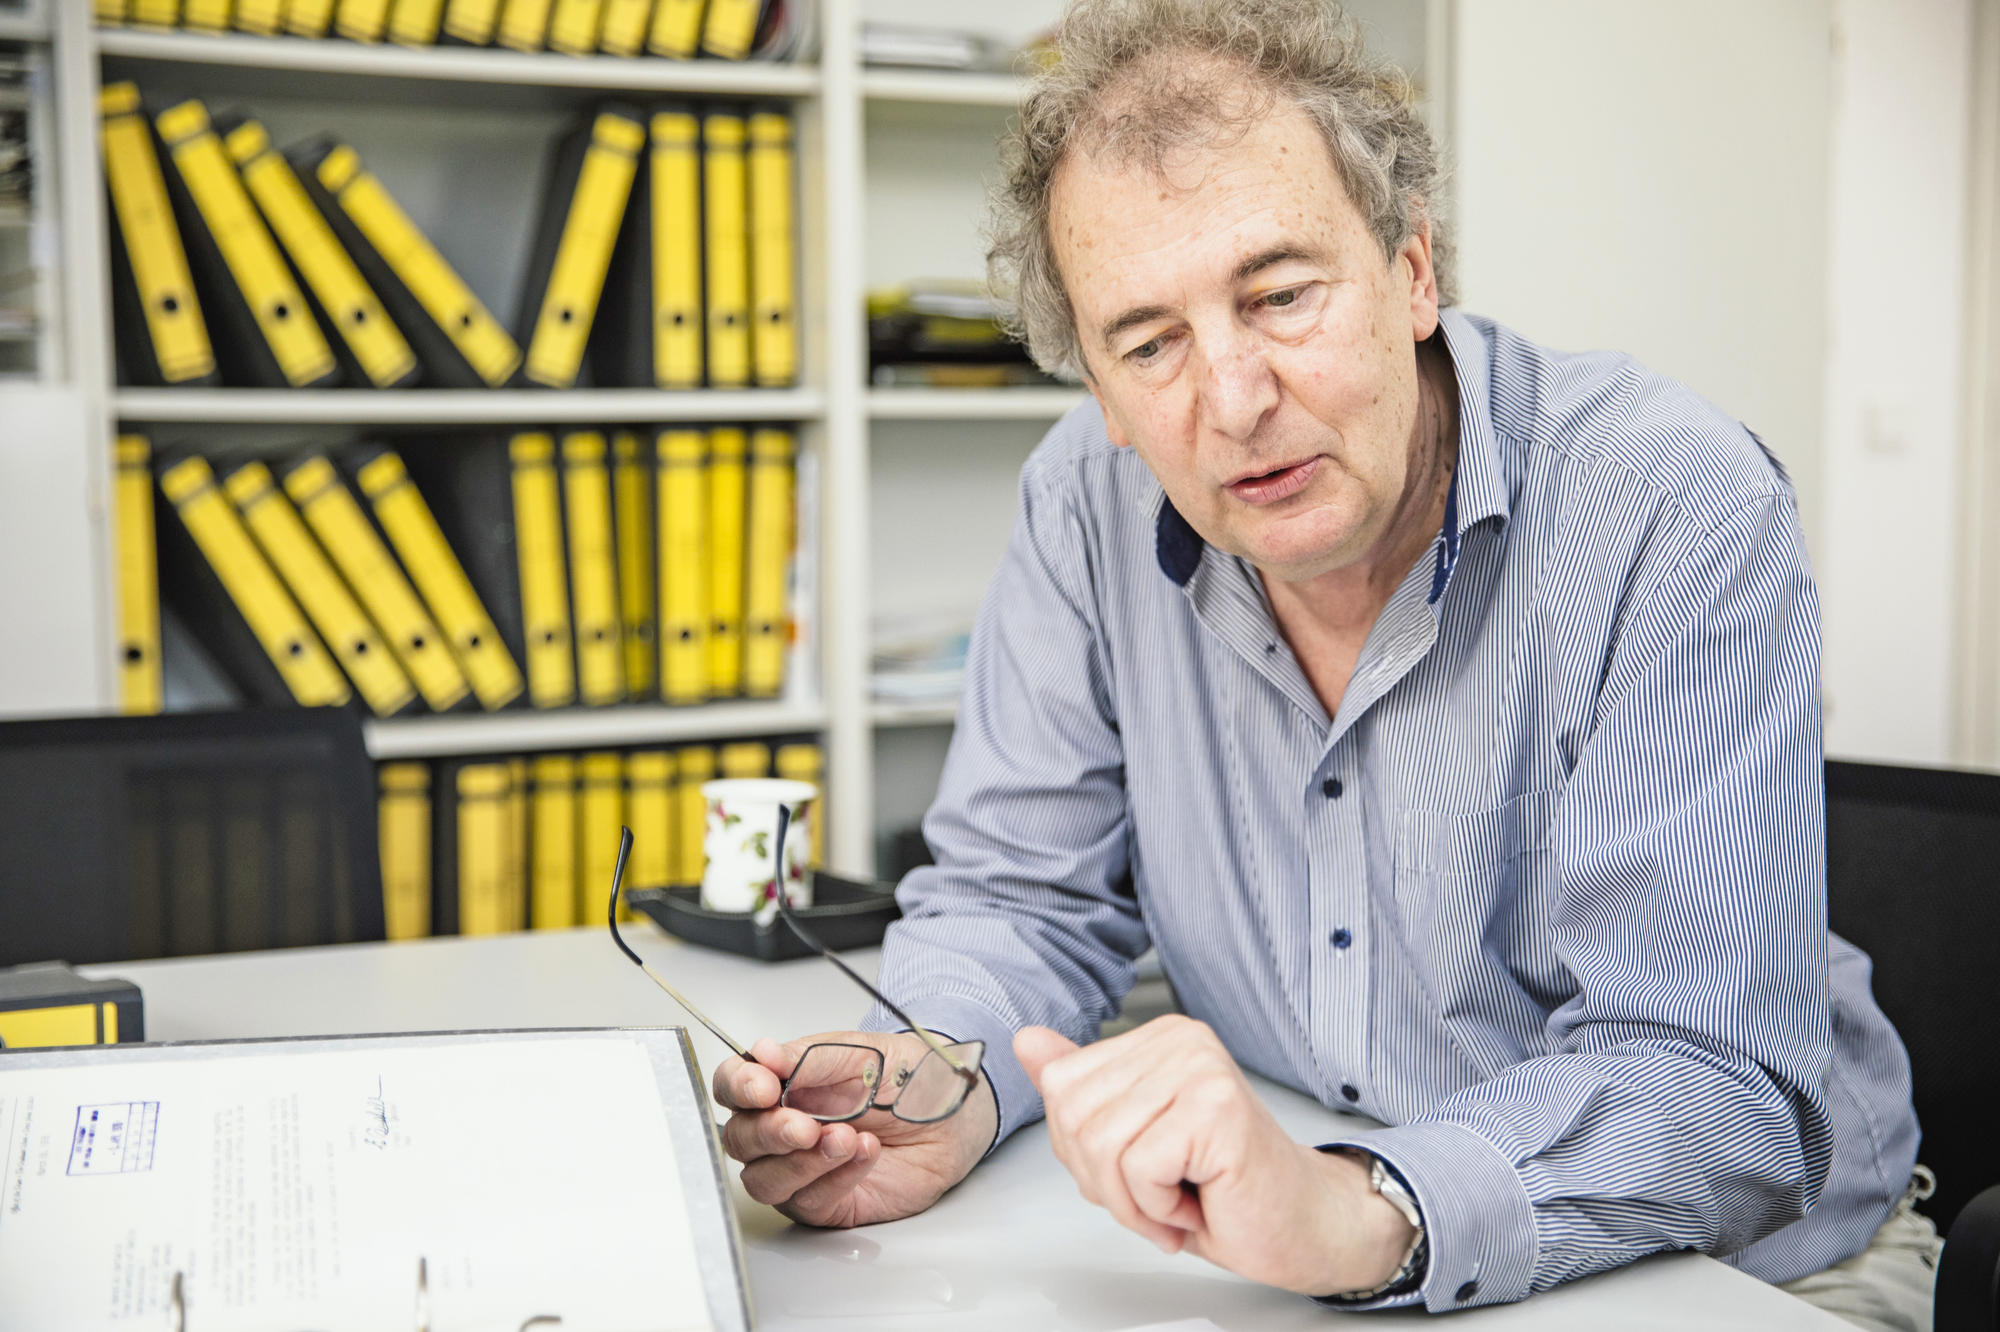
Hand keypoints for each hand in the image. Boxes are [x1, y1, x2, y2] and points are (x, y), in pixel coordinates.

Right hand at [713, 1031, 997, 1228]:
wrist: (954, 1110)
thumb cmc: (907, 1077)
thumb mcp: (859, 1053)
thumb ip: (805, 1058)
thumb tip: (761, 1052)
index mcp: (782, 1084)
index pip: (732, 1087)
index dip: (738, 1088)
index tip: (763, 1087)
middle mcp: (782, 1129)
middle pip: (740, 1141)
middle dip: (770, 1133)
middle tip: (805, 1125)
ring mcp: (801, 1169)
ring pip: (764, 1181)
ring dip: (801, 1163)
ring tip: (845, 1137)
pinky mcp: (828, 1202)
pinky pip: (810, 1202)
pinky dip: (836, 1177)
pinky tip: (865, 1152)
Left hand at [1016, 1016, 1414, 1296]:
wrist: (1300, 1225)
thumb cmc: (1223, 1188)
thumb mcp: (1132, 1139)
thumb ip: (1081, 1089)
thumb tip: (1027, 1040)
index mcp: (1157, 1038)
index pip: (1060, 1087)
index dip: (1082, 1152)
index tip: (1135, 1172)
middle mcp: (1181, 1039)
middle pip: (1074, 1117)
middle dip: (1104, 1181)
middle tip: (1159, 1195)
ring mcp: (1201, 1067)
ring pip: (1102, 1145)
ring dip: (1134, 1200)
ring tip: (1179, 1200)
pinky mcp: (1216, 1107)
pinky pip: (1139, 1168)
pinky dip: (1160, 1206)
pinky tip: (1199, 1199)